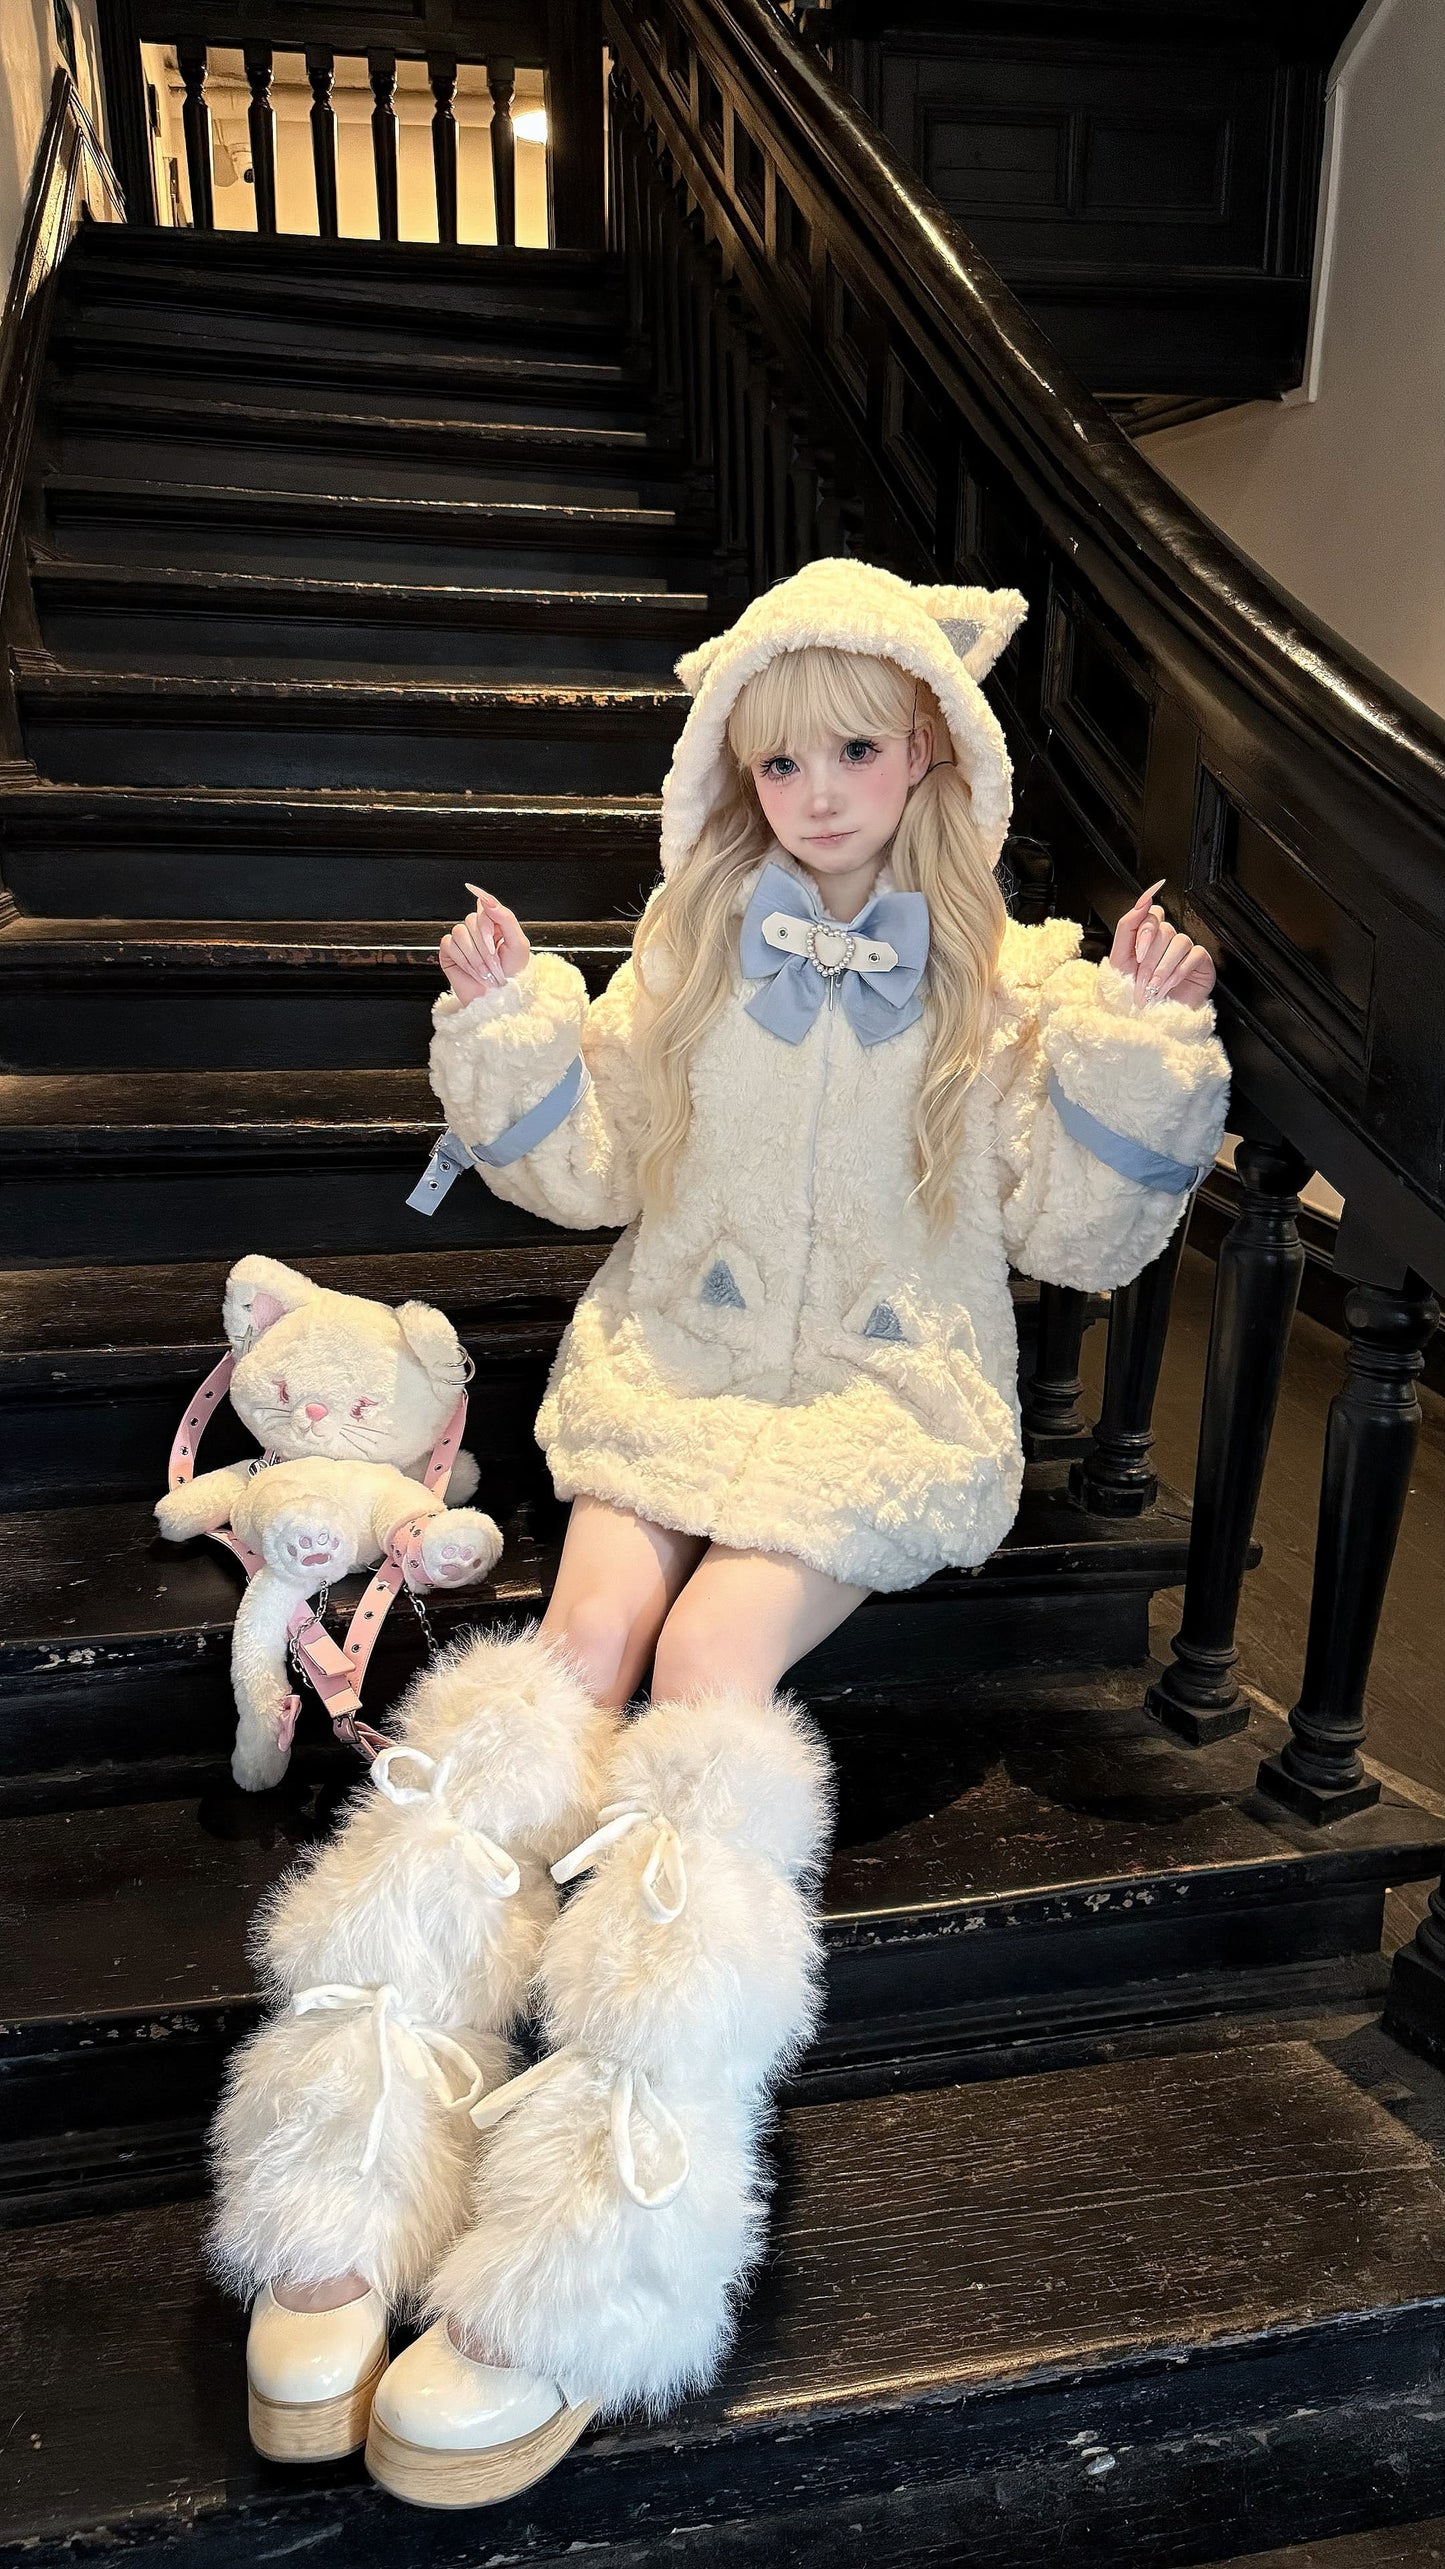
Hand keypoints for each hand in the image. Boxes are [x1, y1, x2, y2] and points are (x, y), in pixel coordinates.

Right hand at [438, 885, 531, 1004]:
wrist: (500, 999)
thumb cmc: (513, 974)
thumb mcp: (518, 944)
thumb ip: (506, 917)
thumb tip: (486, 898)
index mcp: (494, 924)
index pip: (485, 906)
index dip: (489, 924)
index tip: (496, 939)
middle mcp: (477, 929)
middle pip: (471, 920)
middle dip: (484, 946)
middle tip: (494, 962)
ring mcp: (462, 940)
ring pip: (460, 932)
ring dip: (475, 956)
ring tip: (485, 970)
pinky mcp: (449, 952)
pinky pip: (449, 944)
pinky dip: (462, 960)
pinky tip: (472, 970)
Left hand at [1109, 880, 1215, 1007]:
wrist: (1149, 1019)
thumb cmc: (1133, 991)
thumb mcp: (1120, 959)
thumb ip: (1127, 926)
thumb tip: (1141, 901)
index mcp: (1147, 935)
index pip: (1152, 914)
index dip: (1145, 930)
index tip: (1138, 952)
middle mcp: (1167, 939)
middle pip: (1164, 930)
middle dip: (1149, 960)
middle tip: (1142, 981)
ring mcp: (1185, 949)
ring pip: (1179, 941)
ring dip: (1163, 968)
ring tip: (1154, 988)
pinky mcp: (1201, 961)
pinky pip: (1195, 954)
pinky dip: (1179, 971)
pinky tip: (1170, 985)